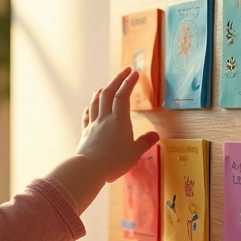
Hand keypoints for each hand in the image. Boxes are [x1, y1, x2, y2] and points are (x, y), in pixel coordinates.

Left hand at [76, 67, 159, 183]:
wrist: (88, 169)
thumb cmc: (114, 161)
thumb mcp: (134, 153)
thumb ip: (144, 142)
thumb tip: (155, 135)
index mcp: (119, 121)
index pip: (123, 96)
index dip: (129, 82)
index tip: (135, 73)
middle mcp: (105, 118)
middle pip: (108, 93)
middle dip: (117, 80)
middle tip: (124, 71)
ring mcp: (93, 124)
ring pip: (96, 102)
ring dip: (101, 91)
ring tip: (105, 85)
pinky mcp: (85, 133)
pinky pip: (87, 115)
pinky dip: (90, 106)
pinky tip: (91, 105)